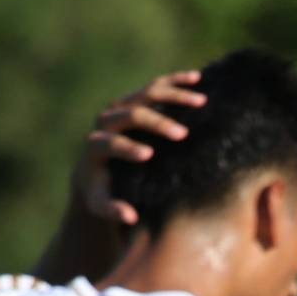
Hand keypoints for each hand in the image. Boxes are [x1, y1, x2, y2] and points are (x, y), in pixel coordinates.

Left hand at [72, 70, 204, 229]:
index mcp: (96, 145)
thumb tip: (130, 216)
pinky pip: (156, 87)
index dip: (127, 147)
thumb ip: (111, 210)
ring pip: (146, 94)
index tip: (149, 155)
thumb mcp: (100, 204)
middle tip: (182, 134)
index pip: (109, 142)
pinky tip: (197, 79)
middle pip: (130, 113)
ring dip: (173, 96)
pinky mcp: (134, 100)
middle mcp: (106, 121)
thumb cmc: (101, 192)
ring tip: (201, 101)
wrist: (96, 168)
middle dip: (156, 123)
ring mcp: (121, 107)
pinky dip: (176, 82)